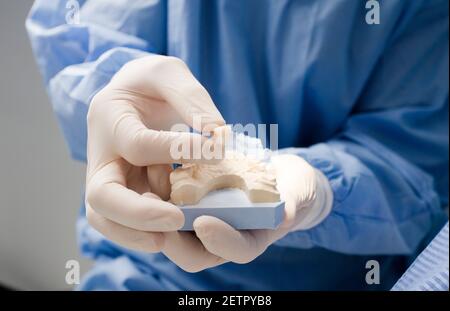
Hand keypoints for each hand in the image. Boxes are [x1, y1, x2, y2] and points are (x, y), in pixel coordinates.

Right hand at [85, 55, 224, 252]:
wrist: (133, 97)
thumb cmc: (150, 82)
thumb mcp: (168, 73)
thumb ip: (191, 99)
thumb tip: (218, 137)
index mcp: (109, 117)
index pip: (137, 143)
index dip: (175, 150)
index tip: (216, 150)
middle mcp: (102, 155)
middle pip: (101, 197)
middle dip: (137, 213)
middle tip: (175, 220)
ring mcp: (111, 179)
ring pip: (108, 220)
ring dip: (138, 234)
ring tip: (174, 237)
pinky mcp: (127, 194)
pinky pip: (130, 222)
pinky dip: (150, 230)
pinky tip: (181, 230)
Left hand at [162, 154, 332, 271]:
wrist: (278, 176)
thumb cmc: (290, 189)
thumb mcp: (296, 194)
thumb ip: (291, 203)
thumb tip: (284, 214)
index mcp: (250, 241)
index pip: (236, 250)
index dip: (220, 240)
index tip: (205, 222)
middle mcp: (223, 237)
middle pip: (193, 250)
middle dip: (173, 234)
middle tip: (156, 209)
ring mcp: (206, 221)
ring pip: (177, 228)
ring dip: (160, 208)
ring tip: (152, 178)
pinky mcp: (194, 203)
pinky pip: (174, 203)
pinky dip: (164, 187)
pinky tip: (156, 163)